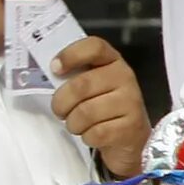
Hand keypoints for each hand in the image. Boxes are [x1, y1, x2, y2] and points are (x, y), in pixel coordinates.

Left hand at [51, 37, 151, 172]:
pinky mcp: (132, 126)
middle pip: (81, 85)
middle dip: (61, 103)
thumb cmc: (103, 106)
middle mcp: (125, 77)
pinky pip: (97, 133)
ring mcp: (131, 102)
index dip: (71, 55)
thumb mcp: (92, 85)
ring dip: (73, 123)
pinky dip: (87, 137)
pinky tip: (93, 134)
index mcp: (113, 61)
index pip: (94, 47)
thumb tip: (51, 72)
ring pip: (86, 113)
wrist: (130, 136)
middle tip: (60, 110)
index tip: (55, 68)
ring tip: (77, 124)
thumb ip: (75, 75)